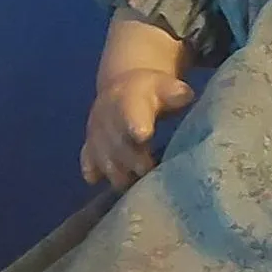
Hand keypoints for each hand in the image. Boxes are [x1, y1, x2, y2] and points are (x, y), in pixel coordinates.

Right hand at [83, 70, 194, 188]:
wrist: (123, 88)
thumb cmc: (153, 91)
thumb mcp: (166, 87)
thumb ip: (175, 92)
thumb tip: (184, 94)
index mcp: (129, 100)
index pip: (131, 113)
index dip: (136, 124)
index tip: (143, 136)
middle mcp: (107, 118)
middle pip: (117, 142)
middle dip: (132, 159)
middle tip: (149, 171)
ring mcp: (96, 134)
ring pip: (103, 157)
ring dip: (117, 173)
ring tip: (134, 185)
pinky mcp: (90, 146)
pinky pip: (88, 161)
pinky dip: (95, 173)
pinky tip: (101, 181)